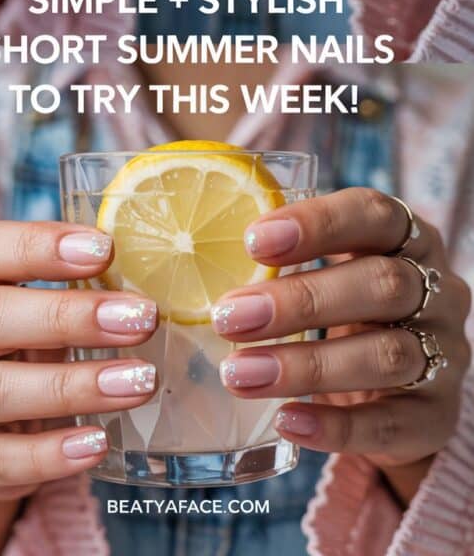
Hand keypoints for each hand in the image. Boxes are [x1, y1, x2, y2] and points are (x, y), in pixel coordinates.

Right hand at [0, 220, 157, 509]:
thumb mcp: (48, 297)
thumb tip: (164, 259)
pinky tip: (98, 443)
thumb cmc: (32, 334)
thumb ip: (86, 279)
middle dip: (68, 317)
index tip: (104, 248)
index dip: (36, 246)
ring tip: (140, 381)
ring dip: (73, 386)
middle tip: (141, 319)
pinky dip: (48, 454)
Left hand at [211, 188, 470, 502]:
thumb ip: (286, 257)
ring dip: (306, 366)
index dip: (317, 223)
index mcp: (408, 237)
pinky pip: (389, 423)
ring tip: (239, 374)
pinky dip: (335, 426)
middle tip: (229, 317)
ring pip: (386, 356)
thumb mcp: (332, 270)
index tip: (253, 240)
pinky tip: (286, 420)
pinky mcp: (436, 417)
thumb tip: (196, 250)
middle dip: (300, 301)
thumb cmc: (349, 309)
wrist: (403, 390)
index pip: (374, 214)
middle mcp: (437, 290)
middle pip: (382, 285)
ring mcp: (443, 354)